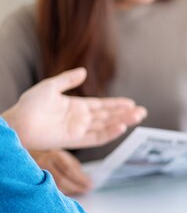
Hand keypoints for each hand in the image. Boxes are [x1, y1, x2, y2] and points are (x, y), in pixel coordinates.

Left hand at [3, 68, 146, 150]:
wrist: (18, 123)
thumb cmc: (29, 105)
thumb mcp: (50, 86)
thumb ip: (67, 79)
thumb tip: (84, 72)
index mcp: (76, 106)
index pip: (102, 106)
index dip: (117, 104)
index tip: (131, 102)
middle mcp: (80, 119)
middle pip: (108, 116)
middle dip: (125, 114)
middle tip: (142, 112)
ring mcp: (79, 130)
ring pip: (106, 126)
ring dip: (122, 122)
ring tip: (137, 118)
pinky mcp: (75, 140)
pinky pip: (96, 138)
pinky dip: (109, 133)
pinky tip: (121, 127)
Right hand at [31, 150, 91, 194]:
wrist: (35, 157)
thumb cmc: (56, 159)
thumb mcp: (67, 159)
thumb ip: (76, 169)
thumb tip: (87, 181)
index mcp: (55, 155)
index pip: (68, 169)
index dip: (80, 179)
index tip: (90, 184)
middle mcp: (45, 163)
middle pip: (61, 179)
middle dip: (76, 186)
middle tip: (86, 189)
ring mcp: (38, 172)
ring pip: (55, 186)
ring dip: (70, 190)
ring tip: (80, 191)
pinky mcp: (36, 181)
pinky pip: (51, 189)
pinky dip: (63, 192)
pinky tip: (70, 192)